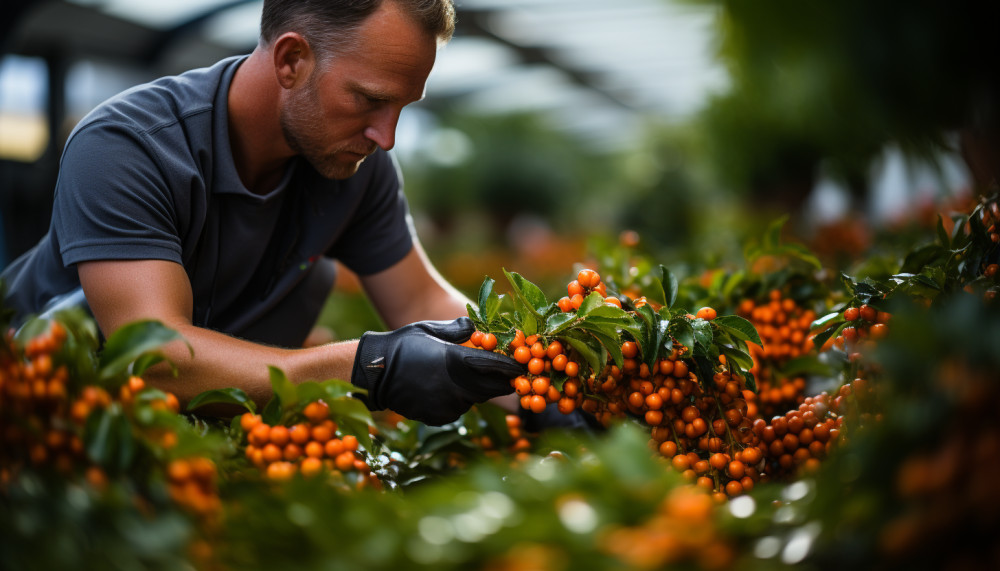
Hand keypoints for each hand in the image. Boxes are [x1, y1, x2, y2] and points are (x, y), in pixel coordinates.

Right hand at [350, 317, 523, 425]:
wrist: (374, 372)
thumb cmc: (403, 344)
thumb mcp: (431, 328)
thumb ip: (458, 329)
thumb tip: (476, 327)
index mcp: (456, 361)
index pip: (495, 367)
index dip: (513, 366)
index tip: (524, 366)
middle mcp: (455, 387)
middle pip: (491, 389)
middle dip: (500, 381)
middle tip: (505, 374)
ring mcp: (447, 405)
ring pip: (474, 399)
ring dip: (475, 390)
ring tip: (461, 377)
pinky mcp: (438, 417)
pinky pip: (457, 409)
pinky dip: (457, 400)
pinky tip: (443, 389)